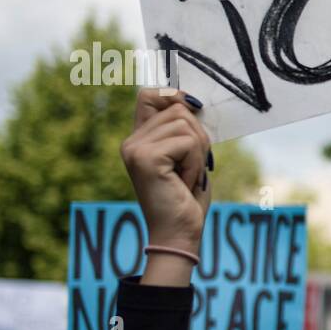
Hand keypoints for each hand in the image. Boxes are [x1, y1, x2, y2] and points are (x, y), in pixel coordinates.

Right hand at [120, 90, 211, 268]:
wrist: (179, 234)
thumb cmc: (186, 200)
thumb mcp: (188, 158)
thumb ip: (185, 131)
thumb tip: (193, 101)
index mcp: (139, 139)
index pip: (149, 94)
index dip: (174, 95)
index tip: (194, 108)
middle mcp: (131, 141)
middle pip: (177, 109)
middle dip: (198, 137)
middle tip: (193, 167)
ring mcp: (135, 149)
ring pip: (185, 124)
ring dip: (199, 153)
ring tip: (187, 176)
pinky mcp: (146, 158)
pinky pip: (188, 143)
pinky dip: (196, 164)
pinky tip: (185, 182)